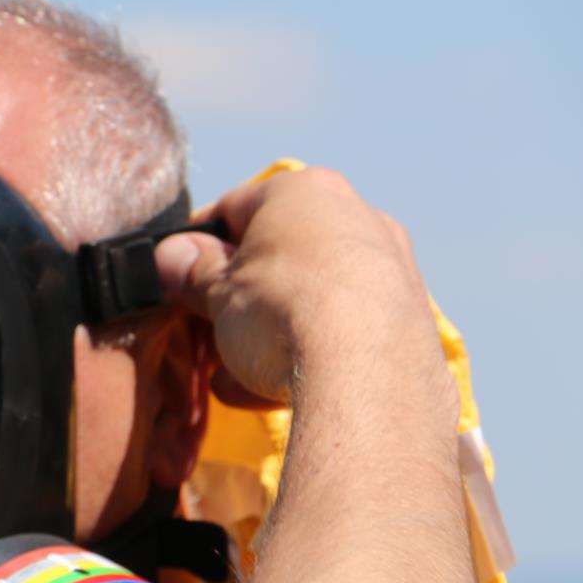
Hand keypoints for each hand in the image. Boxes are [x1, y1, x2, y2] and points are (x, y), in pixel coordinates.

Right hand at [154, 167, 442, 406]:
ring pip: (309, 295)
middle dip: (236, 298)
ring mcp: (391, 266)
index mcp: (305, 191)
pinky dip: (310, 352)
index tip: (178, 279)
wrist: (368, 380)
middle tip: (208, 333)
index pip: (232, 207)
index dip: (197, 246)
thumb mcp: (216, 292)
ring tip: (237, 376)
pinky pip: (344, 329)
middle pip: (276, 254)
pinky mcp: (411, 318)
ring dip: (267, 334)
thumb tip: (172, 255)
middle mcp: (357, 215)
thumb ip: (192, 271)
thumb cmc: (283, 315)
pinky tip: (277, 391)